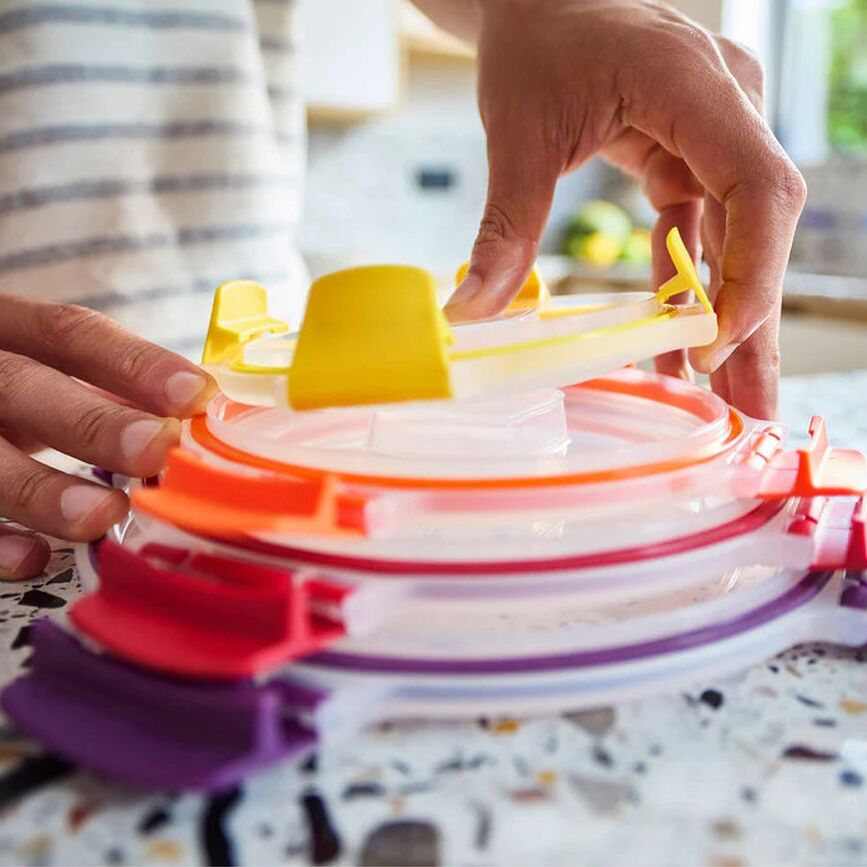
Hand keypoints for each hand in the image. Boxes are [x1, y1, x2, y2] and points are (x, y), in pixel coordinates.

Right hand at [0, 294, 216, 579]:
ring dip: (38, 487)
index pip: (71, 334)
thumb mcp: (46, 373)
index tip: (196, 394)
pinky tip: (31, 559)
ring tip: (100, 516)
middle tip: (154, 451)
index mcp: (5, 329)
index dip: (134, 363)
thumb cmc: (12, 393)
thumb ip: (111, 393)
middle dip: (90, 420)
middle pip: (20, 385)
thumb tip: (202, 429)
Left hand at [444, 0, 805, 418]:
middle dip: (756, 321)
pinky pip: (698, 231)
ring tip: (728, 393)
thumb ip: (505, 225)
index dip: (753, 272)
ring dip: (730, 316)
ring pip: (738, 237)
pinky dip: (687, 287)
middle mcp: (723, 109)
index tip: (715, 343)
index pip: (759, 187)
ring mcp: (712, 133)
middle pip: (762, 226)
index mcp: (695, 87)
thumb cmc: (535, 42)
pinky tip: (679, 342)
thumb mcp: (516, 132)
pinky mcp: (687, 156)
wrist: (537, 0)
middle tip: (753, 405)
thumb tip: (469, 314)